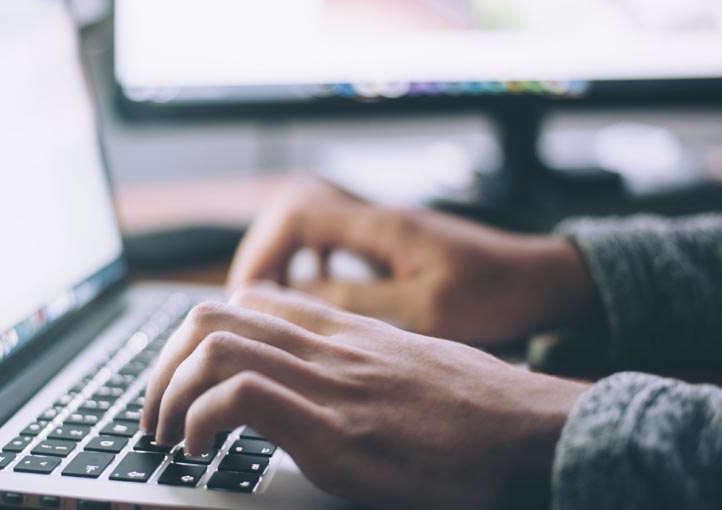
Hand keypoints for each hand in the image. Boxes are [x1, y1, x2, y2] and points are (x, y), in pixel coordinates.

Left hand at [142, 285, 588, 508]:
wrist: (531, 432)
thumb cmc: (478, 409)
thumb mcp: (411, 366)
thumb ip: (361, 362)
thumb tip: (329, 383)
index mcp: (343, 332)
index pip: (249, 301)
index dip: (199, 335)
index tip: (186, 375)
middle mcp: (327, 346)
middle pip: (213, 316)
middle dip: (164, 364)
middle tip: (155, 411)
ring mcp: (328, 383)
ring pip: (214, 347)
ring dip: (169, 393)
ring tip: (166, 435)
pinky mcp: (332, 430)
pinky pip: (239, 397)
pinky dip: (200, 420)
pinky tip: (200, 451)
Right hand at [228, 177, 597, 344]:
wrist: (543, 281)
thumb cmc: (496, 293)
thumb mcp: (426, 309)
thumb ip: (360, 301)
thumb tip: (298, 300)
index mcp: (381, 227)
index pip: (296, 216)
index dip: (262, 252)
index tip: (248, 295)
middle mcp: (376, 220)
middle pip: (293, 216)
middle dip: (263, 256)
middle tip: (250, 302)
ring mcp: (383, 231)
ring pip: (310, 229)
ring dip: (284, 261)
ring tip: (272, 302)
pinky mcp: (392, 247)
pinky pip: (334, 246)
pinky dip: (311, 267)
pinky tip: (314, 297)